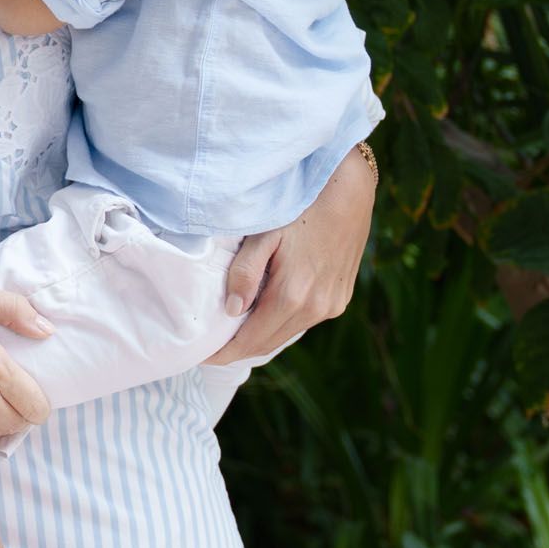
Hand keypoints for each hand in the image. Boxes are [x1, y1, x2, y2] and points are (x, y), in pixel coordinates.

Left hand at [207, 142, 377, 366]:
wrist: (348, 192)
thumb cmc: (299, 207)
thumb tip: (231, 310)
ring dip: (260, 336)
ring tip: (233, 331)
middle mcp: (315, 308)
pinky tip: (265, 312)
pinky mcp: (340, 300)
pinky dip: (281, 323)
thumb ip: (244, 273)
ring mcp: (331, 306)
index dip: (224, 353)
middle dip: (238, 349)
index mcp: (292, 295)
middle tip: (211, 347)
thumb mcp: (263, 235)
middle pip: (268, 344)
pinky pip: (304, 321)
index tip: (200, 356)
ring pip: (287, 334)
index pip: (250, 340)